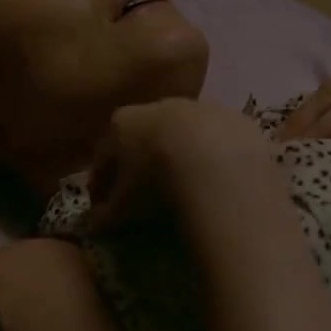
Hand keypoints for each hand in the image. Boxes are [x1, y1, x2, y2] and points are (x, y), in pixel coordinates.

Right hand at [85, 98, 277, 234]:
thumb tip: (96, 224)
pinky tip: (219, 181)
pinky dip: (216, 159)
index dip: (102, 185)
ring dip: (182, 158)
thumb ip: (107, 215)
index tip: (104, 208)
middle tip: (145, 196)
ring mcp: (200, 108)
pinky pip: (220, 142)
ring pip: (185, 135)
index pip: (104, 156)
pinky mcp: (234, 118)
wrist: (215, 161)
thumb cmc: (154, 181)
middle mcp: (159, 106)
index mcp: (123, 123)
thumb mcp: (124, 206)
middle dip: (142, 164)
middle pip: (144, 139)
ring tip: (186, 188)